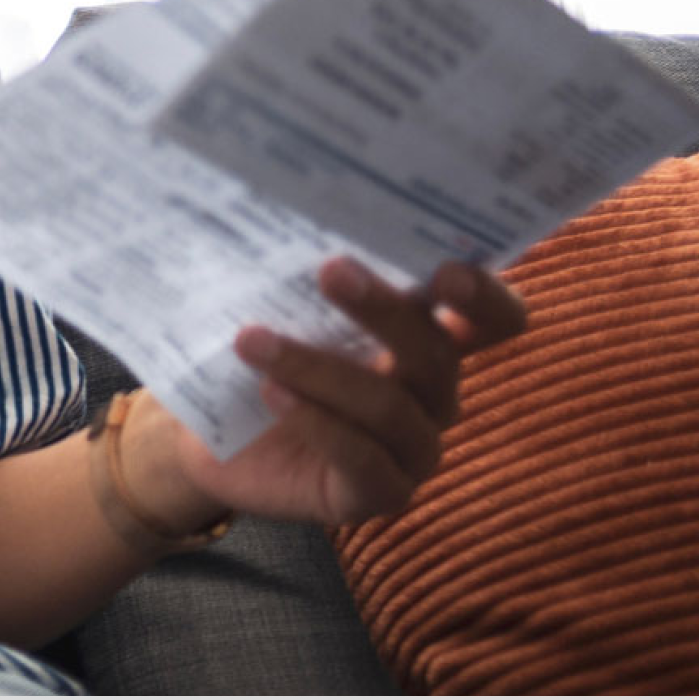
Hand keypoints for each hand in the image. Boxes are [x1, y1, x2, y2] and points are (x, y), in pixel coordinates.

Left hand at [135, 257, 531, 530]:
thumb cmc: (254, 358)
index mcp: (426, 339)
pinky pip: (364, 461)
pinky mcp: (377, 493)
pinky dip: (317, 423)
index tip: (447, 267)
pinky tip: (271, 393)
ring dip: (318, 368)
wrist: (205, 439)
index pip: (492, 318)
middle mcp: (433, 395)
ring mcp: (412, 449)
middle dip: (385, 311)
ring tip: (253, 340)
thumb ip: (303, 273)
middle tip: (330, 271)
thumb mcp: (278, 308)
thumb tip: (290, 206)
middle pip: (437, 354)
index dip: (485, 295)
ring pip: (389, 407)